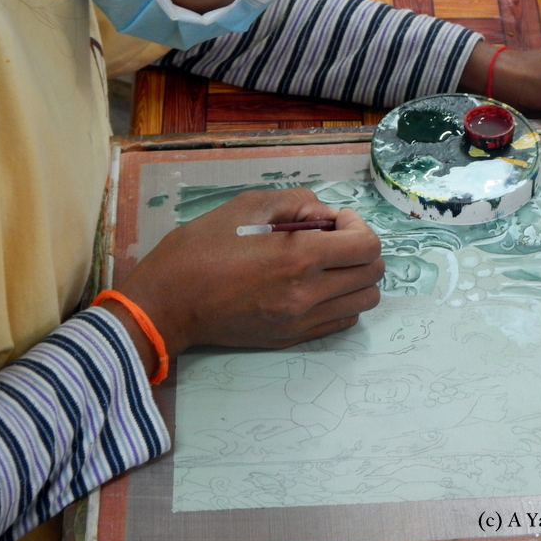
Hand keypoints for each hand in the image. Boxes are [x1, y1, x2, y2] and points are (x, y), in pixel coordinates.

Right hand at [106, 187, 383, 360]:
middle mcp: (308, 294)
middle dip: (361, 249)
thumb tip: (326, 215)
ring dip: (355, 277)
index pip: (366, 246)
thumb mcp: (245, 205)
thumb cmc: (200, 249)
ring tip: (327, 264)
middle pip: (373, 274)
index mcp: (298, 257)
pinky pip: (342, 321)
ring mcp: (302, 321)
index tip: (335, 221)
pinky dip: (342, 301)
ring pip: (364, 301)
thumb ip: (296, 202)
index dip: (358, 226)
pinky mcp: (293, 338)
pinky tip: (316, 287)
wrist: (168, 303)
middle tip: (333, 239)